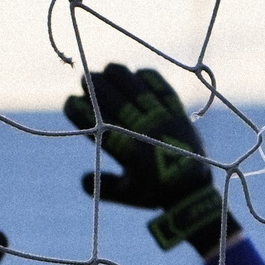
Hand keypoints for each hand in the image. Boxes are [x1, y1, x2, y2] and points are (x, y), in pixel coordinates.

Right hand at [63, 64, 227, 253]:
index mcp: (130, 155)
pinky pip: (162, 89)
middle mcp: (145, 134)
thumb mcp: (128, 194)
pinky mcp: (178, 114)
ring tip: (108, 69)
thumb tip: (83, 178)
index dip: (81, 111)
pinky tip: (137, 74)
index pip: (100, 127)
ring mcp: (163, 121)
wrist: (194, 190)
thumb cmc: (156, 192)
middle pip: (116, 102)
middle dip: (96, 87)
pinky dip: (149, 79)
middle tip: (84, 79)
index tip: (70, 102)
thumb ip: (104, 187)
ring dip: (120, 76)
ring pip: (138, 90)